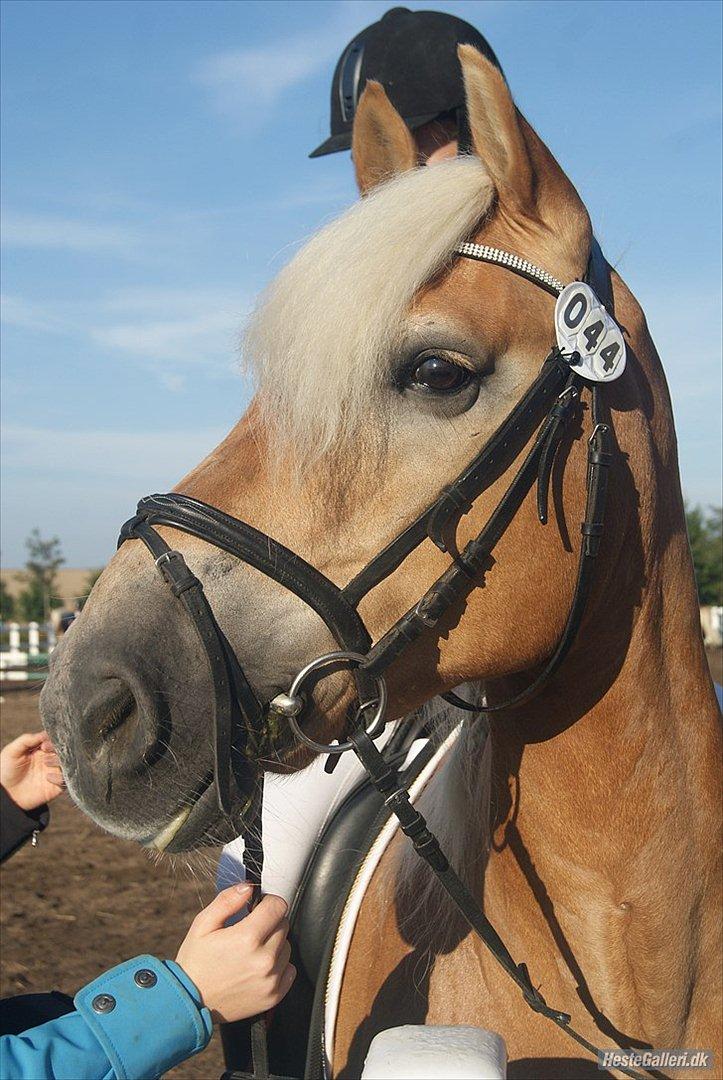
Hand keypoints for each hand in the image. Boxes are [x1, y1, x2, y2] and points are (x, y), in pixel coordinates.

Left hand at [0, 732, 64, 810]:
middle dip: (58, 750)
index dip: (53, 741)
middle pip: (64, 751)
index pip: (54, 741)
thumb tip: (46, 734)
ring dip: (59, 761)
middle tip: (46, 752)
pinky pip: (65, 780)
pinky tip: (48, 778)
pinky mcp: (55, 787)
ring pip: (68, 764)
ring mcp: (53, 773)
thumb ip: (27, 739)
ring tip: (46, 763)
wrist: (3, 794)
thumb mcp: (12, 750)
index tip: (44, 745)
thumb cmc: (5, 770)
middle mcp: (49, 760)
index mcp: (41, 750)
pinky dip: (60, 778)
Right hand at [175, 885, 295, 1022]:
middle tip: (249, 931)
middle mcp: (263, 960)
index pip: (278, 906)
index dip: (268, 902)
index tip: (258, 907)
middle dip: (269, 923)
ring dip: (273, 944)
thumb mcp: (203, 925)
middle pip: (283, 925)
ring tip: (251, 951)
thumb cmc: (195, 962)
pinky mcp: (274, 996)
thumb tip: (248, 888)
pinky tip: (258, 967)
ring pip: (286, 947)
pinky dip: (279, 966)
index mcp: (247, 938)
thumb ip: (227, 901)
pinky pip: (290, 970)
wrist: (190, 1002)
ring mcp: (271, 980)